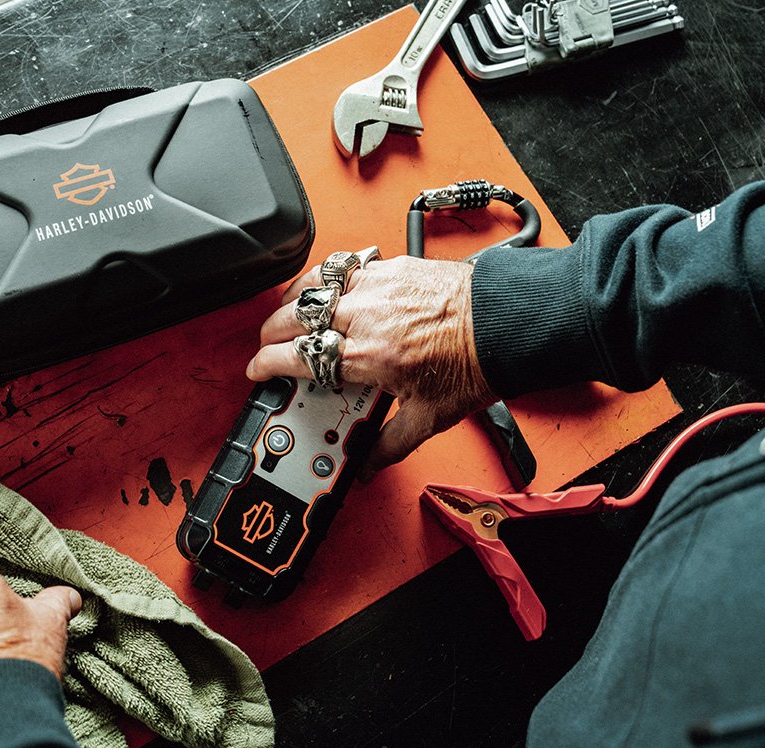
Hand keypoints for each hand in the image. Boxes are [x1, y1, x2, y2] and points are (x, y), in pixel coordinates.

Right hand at [247, 255, 495, 472]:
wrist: (506, 324)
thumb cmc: (473, 364)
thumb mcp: (429, 417)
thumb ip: (388, 444)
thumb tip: (367, 465)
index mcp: (366, 357)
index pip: (296, 357)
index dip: (266, 363)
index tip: (258, 369)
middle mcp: (364, 316)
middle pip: (295, 318)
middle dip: (271, 333)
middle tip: (268, 344)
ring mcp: (376, 286)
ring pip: (313, 285)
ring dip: (292, 301)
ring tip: (287, 313)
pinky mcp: (391, 266)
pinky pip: (341, 267)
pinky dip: (323, 278)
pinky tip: (324, 286)